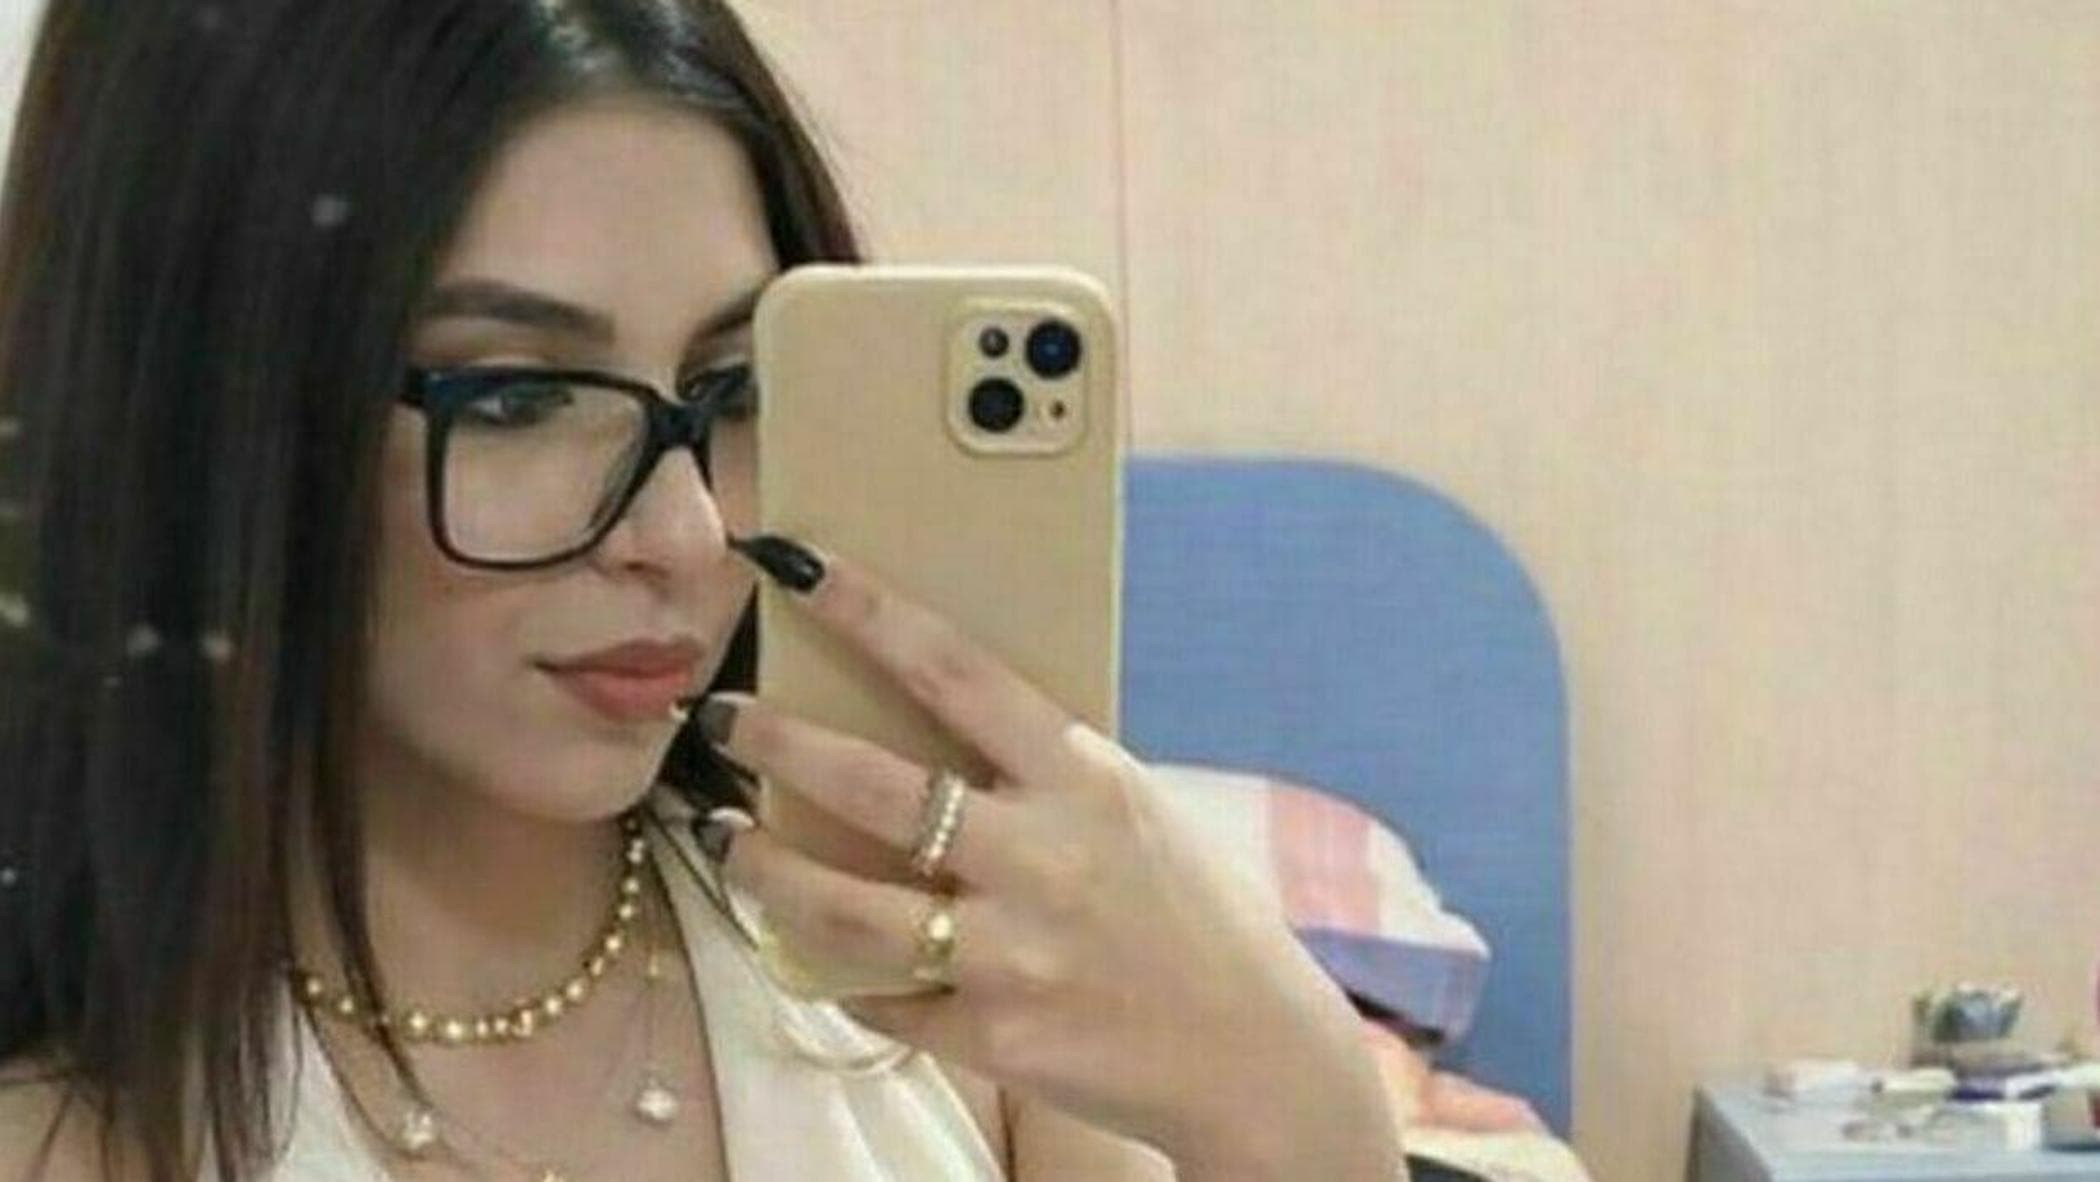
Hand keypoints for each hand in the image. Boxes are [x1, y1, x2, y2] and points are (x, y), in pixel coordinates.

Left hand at [697, 535, 1403, 1171]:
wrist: (1253, 1051)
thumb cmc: (1195, 913)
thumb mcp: (1135, 812)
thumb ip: (1043, 775)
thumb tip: (929, 726)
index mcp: (1086, 779)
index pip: (955, 671)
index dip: (867, 611)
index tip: (795, 566)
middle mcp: (1043, 858)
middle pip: (875, 786)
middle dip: (777, 742)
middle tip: (718, 716)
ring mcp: (1013, 953)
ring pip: (846, 906)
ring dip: (764, 869)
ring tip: (722, 837)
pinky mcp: (992, 1036)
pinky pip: (883, 999)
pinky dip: (841, 976)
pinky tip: (806, 951)